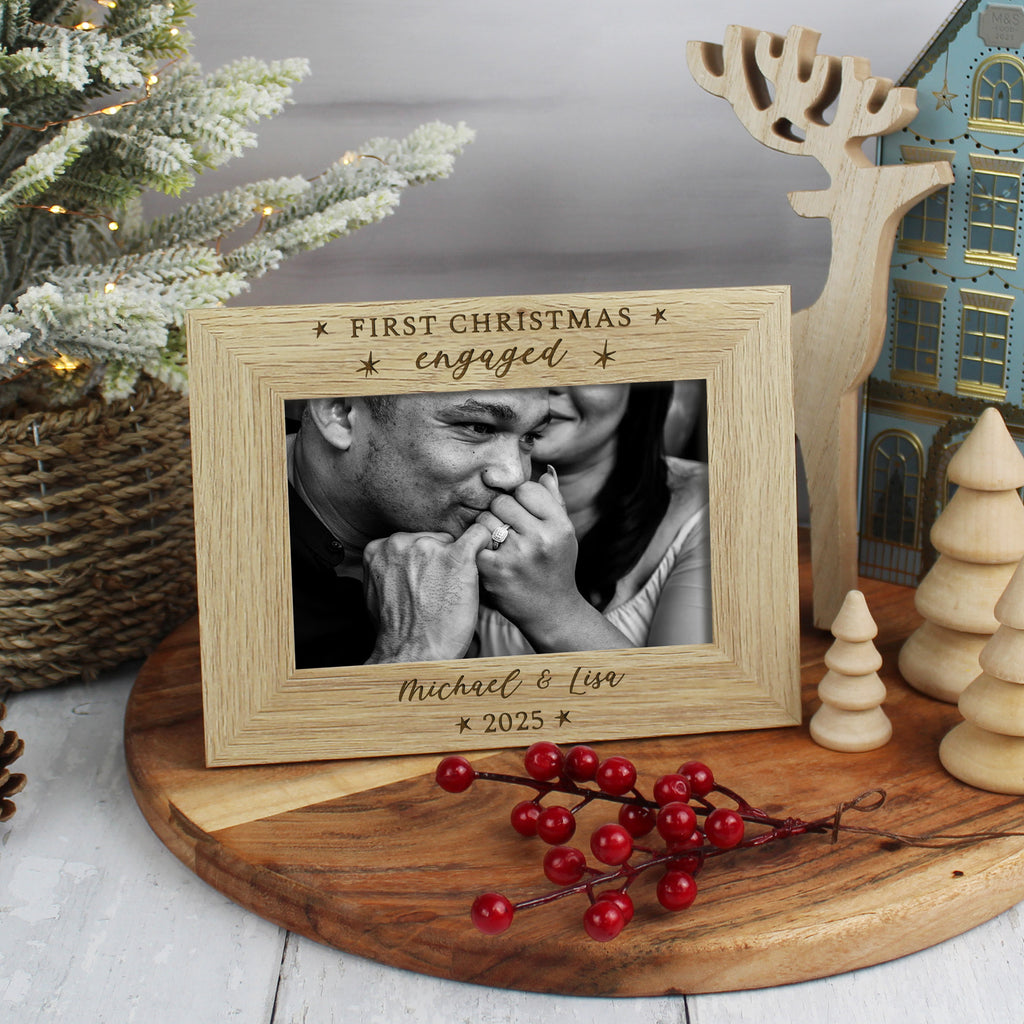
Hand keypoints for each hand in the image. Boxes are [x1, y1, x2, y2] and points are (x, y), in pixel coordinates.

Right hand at [363, 524, 491, 662]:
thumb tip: (400, 563)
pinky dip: (485, 542)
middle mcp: (400, 542)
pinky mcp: (456, 557)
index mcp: (378, 548)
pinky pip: (479, 534)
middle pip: (432, 540)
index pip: (410, 542)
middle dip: (439, 560)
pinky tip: (485, 555)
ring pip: (453, 541)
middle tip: (441, 589)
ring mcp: (428, 547)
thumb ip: (388, 568)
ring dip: (457, 561)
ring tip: (454, 590)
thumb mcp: (377, 591)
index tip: (429, 578)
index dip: (423, 562)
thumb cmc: (397, 630)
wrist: (414, 652)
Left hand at [476, 468, 581, 636]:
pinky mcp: (495, 571)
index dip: (520, 499)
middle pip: (501, 502)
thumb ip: (553, 501)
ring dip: (487, 530)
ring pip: (485, 520)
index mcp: (559, 525)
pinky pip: (474, 543)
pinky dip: (478, 549)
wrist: (551, 612)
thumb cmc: (556, 566)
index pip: (526, 489)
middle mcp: (540, 538)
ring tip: (499, 544)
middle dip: (500, 513)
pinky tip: (490, 557)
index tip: (523, 514)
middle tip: (507, 530)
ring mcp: (516, 556)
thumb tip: (544, 470)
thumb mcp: (564, 534)